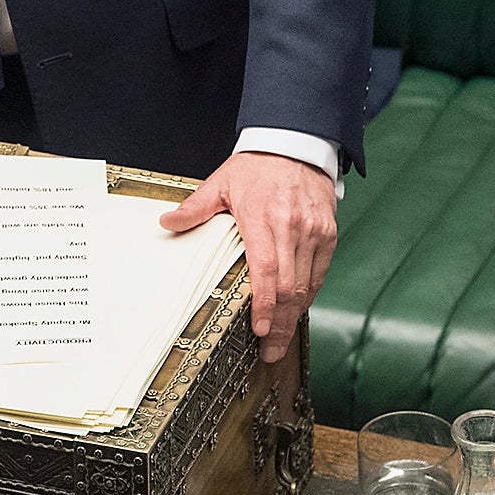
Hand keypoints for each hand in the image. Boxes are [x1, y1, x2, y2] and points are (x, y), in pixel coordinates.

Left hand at [162, 151, 336, 362]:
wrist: (296, 142)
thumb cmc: (257, 165)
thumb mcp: (221, 182)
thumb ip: (195, 207)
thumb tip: (166, 222)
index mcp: (262, 217)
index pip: (267, 269)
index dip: (264, 304)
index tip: (258, 330)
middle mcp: (292, 227)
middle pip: (289, 286)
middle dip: (279, 324)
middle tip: (269, 351)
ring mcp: (314, 231)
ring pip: (308, 284)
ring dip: (294, 315)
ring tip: (280, 339)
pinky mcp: (328, 233)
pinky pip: (320, 273)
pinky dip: (309, 295)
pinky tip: (297, 311)